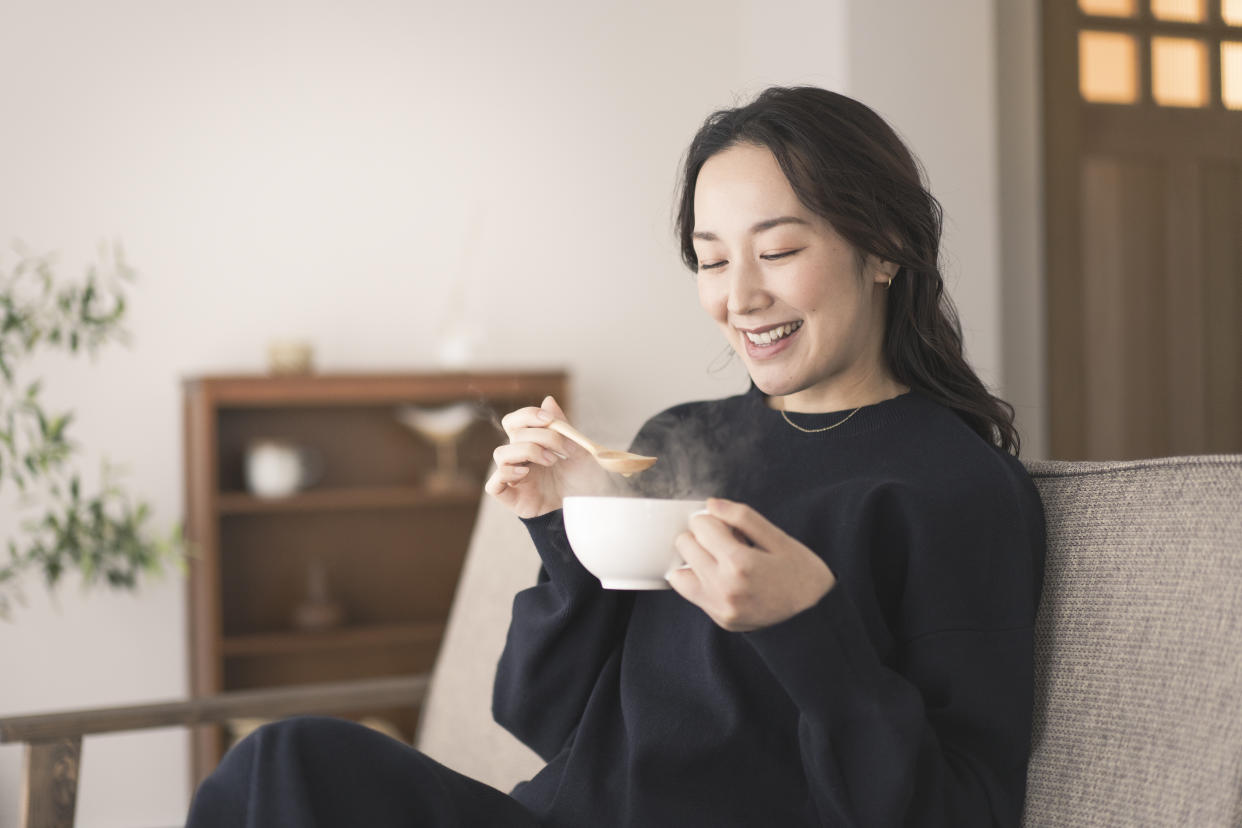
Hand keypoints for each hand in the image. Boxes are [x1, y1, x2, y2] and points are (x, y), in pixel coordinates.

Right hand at [485, 396, 616, 518]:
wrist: (590, 505)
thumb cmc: (584, 478)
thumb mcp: (579, 449)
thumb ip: (562, 426)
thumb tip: (548, 400)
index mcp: (532, 442)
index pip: (515, 422)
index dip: (526, 415)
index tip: (548, 419)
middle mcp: (520, 458)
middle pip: (513, 435)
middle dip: (540, 436)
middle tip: (562, 449)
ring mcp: (514, 477)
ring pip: (500, 454)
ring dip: (526, 451)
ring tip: (551, 461)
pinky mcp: (512, 497)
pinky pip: (493, 485)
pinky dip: (506, 474)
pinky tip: (526, 473)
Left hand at [667, 498, 835, 631]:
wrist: (817, 619)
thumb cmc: (804, 575)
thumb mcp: (780, 540)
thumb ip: (743, 518)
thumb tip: (711, 504)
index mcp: (739, 563)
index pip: (700, 525)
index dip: (713, 518)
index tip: (728, 525)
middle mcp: (723, 587)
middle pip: (685, 545)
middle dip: (702, 536)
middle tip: (727, 541)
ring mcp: (719, 607)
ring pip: (678, 573)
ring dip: (694, 560)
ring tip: (719, 560)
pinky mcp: (719, 619)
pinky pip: (691, 594)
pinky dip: (699, 580)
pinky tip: (722, 577)